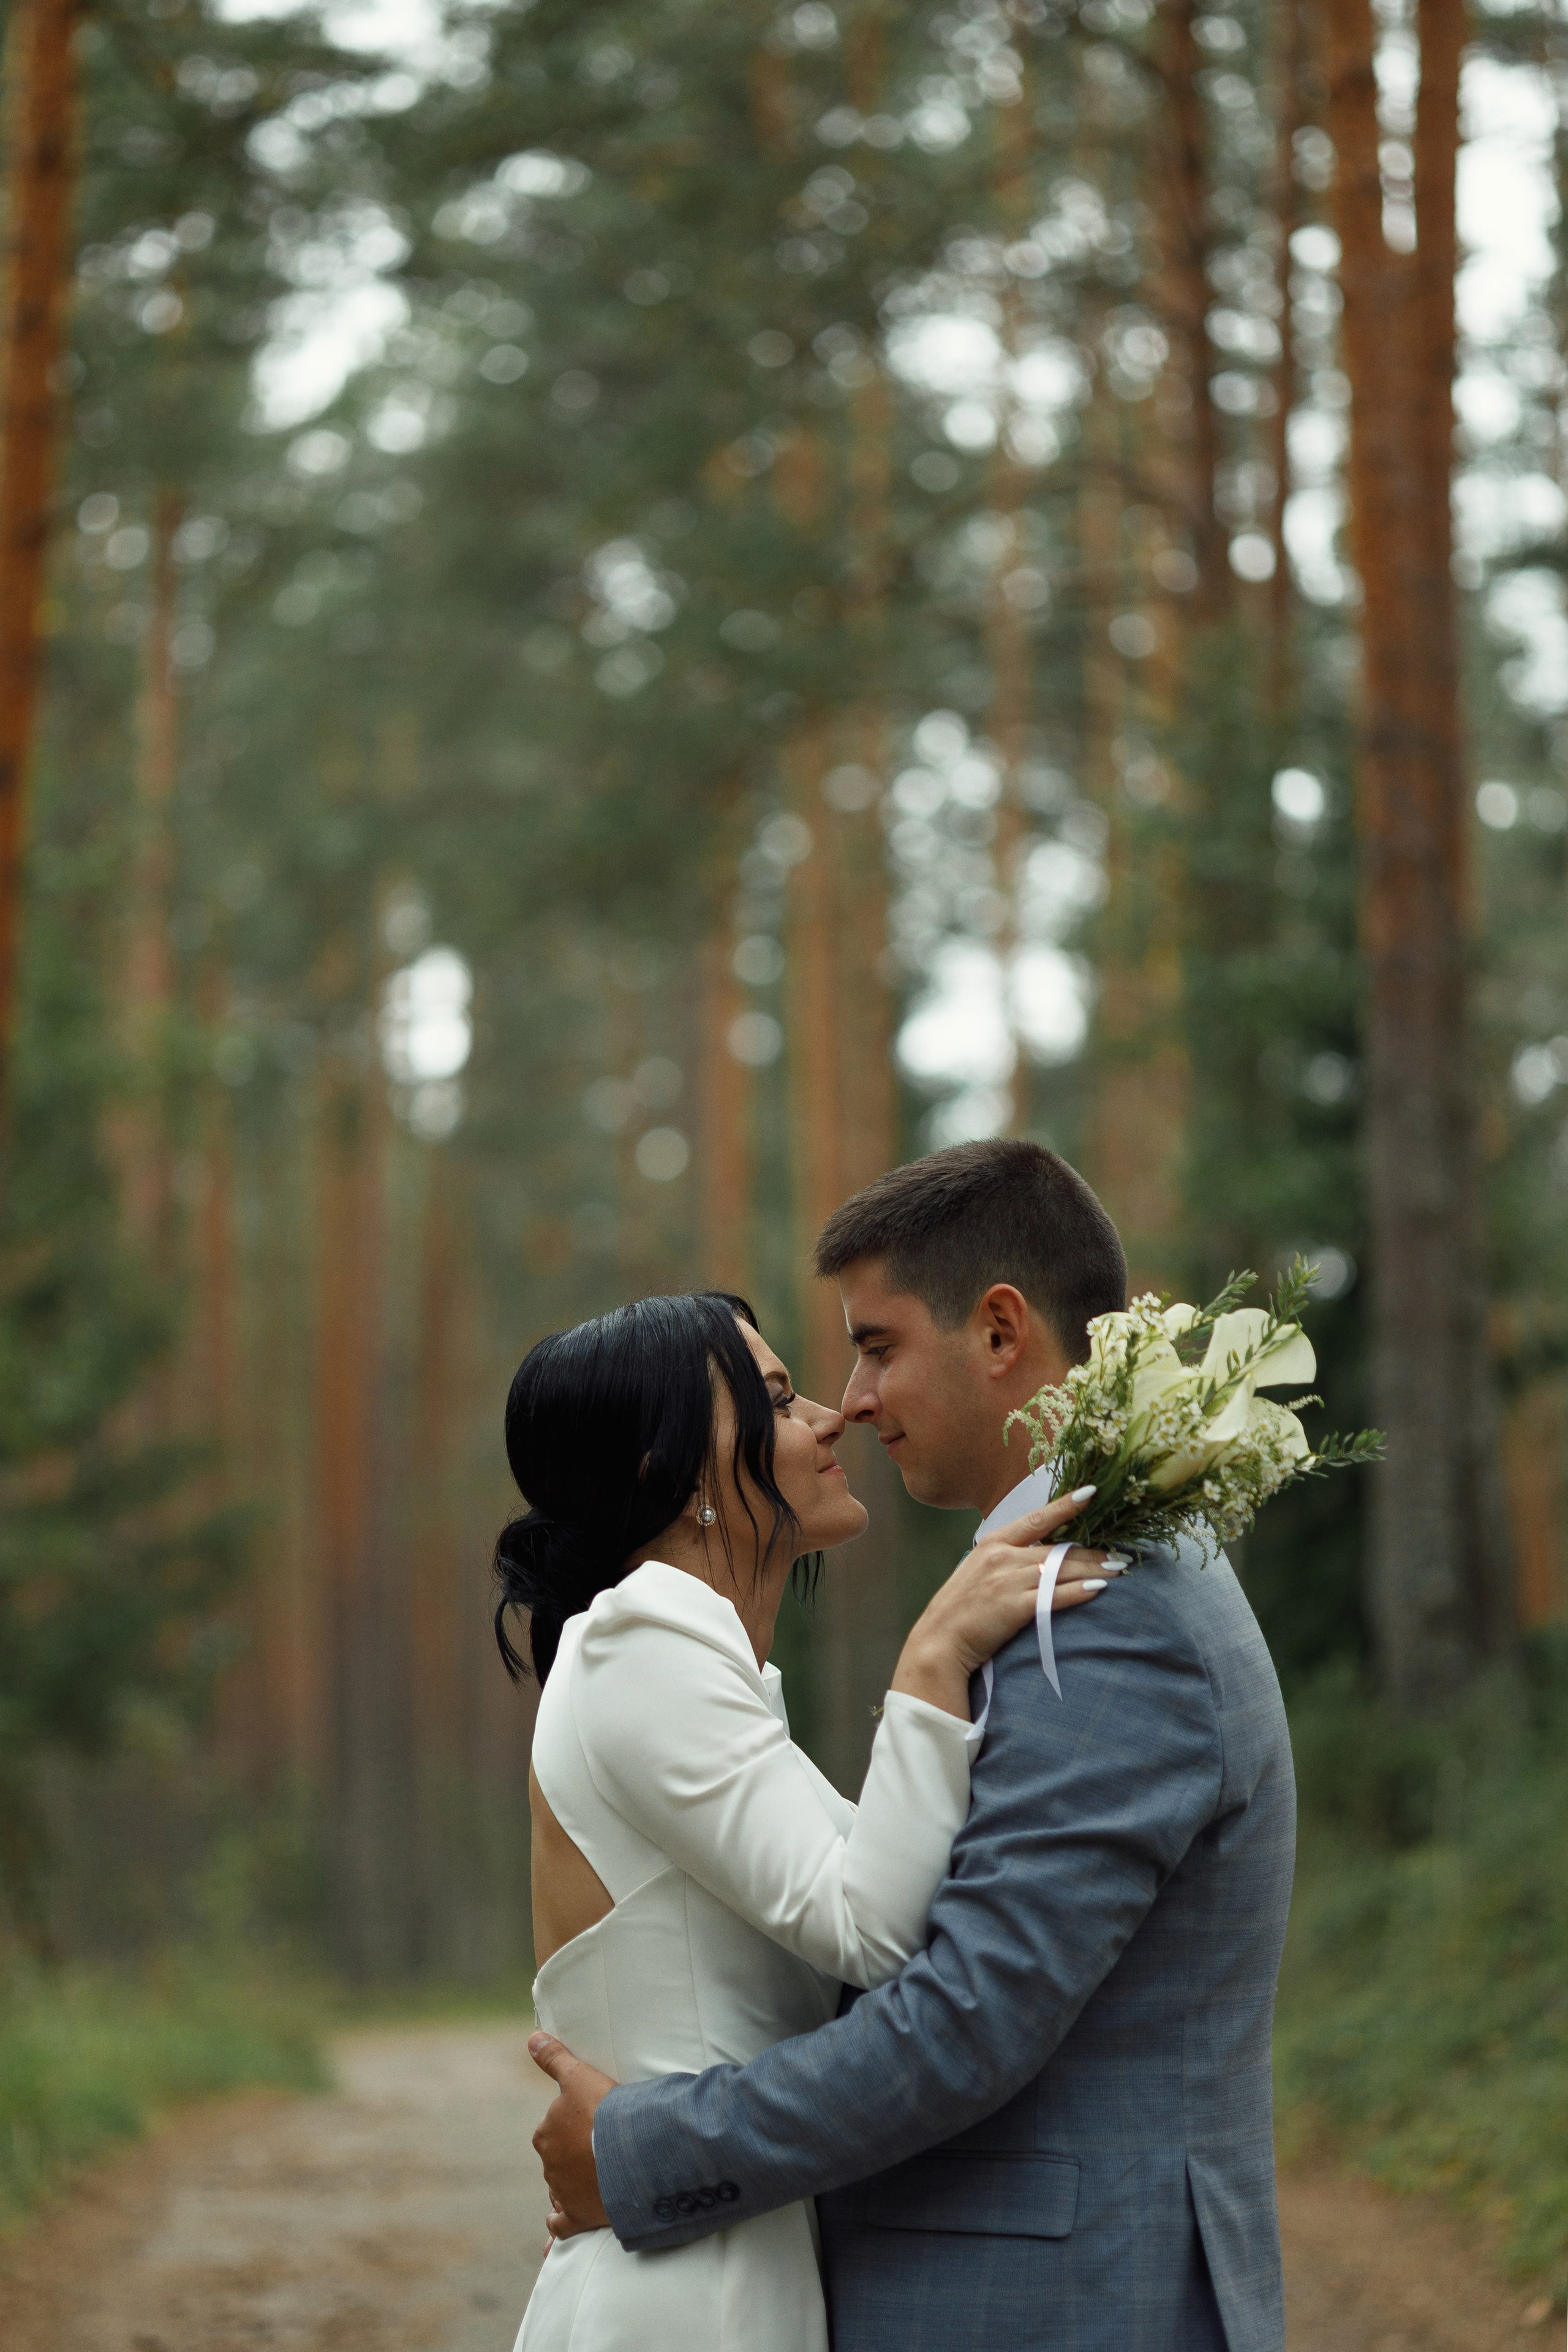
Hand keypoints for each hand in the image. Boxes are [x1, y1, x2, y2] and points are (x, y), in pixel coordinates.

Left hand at [529, 2031, 616, 2238]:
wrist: (626, 2155)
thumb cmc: (604, 2111)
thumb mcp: (578, 2076)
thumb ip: (555, 2058)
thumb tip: (531, 2038)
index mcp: (545, 2134)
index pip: (553, 2130)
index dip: (571, 2127)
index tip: (589, 2125)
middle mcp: (548, 2165)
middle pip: (558, 2161)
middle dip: (572, 2158)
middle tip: (598, 2152)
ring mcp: (562, 2194)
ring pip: (561, 2190)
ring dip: (572, 2187)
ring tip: (595, 2183)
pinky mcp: (577, 2218)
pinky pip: (561, 2226)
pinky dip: (557, 2228)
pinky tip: (556, 2230)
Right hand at [891, 1486, 1121, 1718]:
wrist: (939, 1642)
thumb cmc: (960, 1608)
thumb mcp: (978, 1570)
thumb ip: (1006, 1557)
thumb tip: (1039, 1553)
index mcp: (993, 1542)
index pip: (1037, 1518)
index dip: (1066, 1505)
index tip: (1091, 1493)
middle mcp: (1002, 1557)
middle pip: (1059, 1549)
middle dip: (1094, 1551)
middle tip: (1121, 1554)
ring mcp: (1008, 1581)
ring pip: (1062, 1570)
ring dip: (1094, 1570)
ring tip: (1118, 1570)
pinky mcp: (1014, 1607)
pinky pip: (1054, 1597)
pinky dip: (1078, 1592)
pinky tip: (1098, 1590)